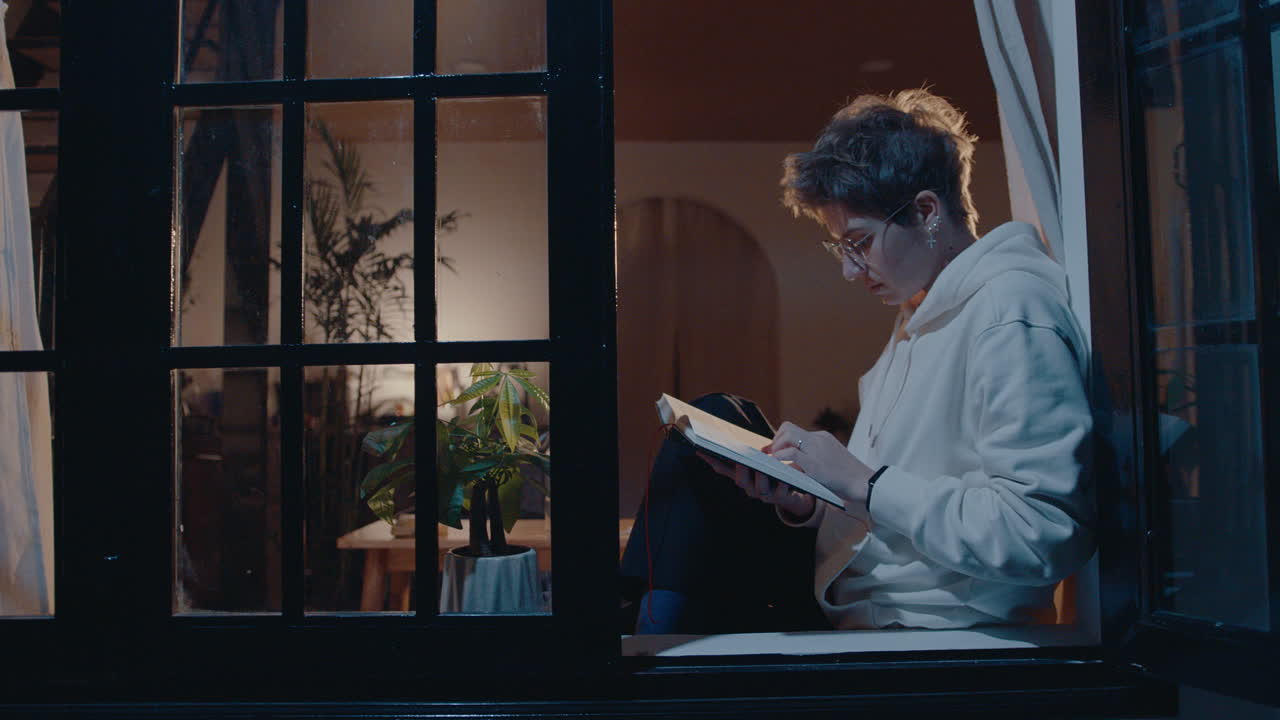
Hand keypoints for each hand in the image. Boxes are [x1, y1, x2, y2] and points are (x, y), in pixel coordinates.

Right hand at [696, 451, 814, 517]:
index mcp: (742, 478)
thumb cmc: (771, 473)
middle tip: (742, 460)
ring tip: (763, 468)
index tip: (701, 450)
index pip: (723, 469)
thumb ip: (747, 454)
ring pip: (760, 488)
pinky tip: (784, 477)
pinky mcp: (781, 498)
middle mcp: (750, 488)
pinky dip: (781, 484)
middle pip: (740, 481)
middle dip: (741, 470)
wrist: (791, 492)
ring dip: (761, 478)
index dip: (712, 461)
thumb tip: (734, 439)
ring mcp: (765, 495)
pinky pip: (780, 493)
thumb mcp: (758, 462)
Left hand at [765, 421, 874, 517]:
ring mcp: (817, 449)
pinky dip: (779, 457)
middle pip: (788, 427)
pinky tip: (775, 464)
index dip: (781, 439)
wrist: (864, 483)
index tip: (773, 450)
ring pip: (787, 435)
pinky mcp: (814, 463)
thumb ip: (812, 459)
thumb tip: (791, 464)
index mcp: (822, 437)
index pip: (795, 430)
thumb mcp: (829, 461)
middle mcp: (818, 439)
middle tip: (771, 454)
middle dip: (775, 440)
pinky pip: (790, 453)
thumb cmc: (847, 477)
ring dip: (776, 447)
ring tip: (773, 460)